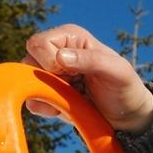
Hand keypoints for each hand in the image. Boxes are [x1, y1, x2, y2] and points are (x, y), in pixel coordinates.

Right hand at [24, 24, 152, 132]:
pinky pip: (31, 102)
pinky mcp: (46, 94)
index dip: (50, 62)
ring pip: (26, 83)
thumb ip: (91, 60)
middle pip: (27, 62)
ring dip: (48, 95)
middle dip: (48, 80)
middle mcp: (55, 51)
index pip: (38, 44)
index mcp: (69, 37)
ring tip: (73, 96)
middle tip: (74, 86)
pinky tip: (66, 108)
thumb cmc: (125, 87)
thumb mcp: (117, 71)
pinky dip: (46, 109)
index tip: (73, 74)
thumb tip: (59, 57)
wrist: (126, 115)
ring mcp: (48, 73)